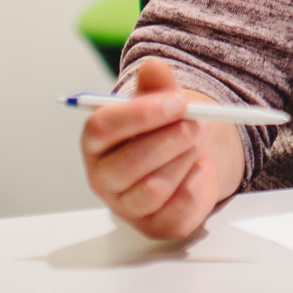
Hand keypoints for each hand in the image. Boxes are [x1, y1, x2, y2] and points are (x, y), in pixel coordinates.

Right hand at [80, 59, 247, 238]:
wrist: (187, 160)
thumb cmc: (164, 131)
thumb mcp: (162, 102)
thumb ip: (157, 85)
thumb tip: (154, 66)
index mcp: (95, 142)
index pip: (102, 129)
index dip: (140, 114)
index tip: (177, 101)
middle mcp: (103, 177)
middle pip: (126, 164)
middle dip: (169, 140)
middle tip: (197, 122)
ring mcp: (126, 206)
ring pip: (152, 189)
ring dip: (182, 161)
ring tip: (197, 143)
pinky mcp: (154, 226)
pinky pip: (176, 211)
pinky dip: (195, 186)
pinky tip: (198, 170)